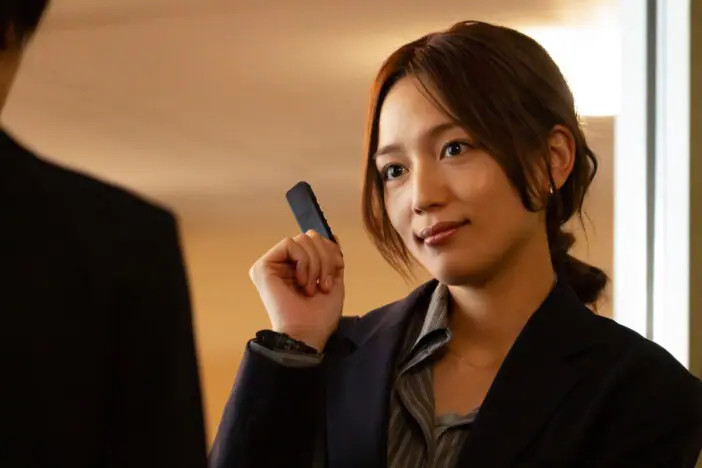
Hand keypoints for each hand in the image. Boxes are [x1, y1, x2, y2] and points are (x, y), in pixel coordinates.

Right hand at [249, 230, 344, 351]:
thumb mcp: (333, 280)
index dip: (330, 251)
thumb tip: (332, 234)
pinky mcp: (263, 266)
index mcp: (298, 267)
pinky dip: (304, 261)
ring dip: (316, 263)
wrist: (308, 334)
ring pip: (302, 239)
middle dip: (325, 257)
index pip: (316, 241)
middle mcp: (283, 264)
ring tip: (313, 287)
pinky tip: (303, 282)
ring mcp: (272, 265)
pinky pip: (289, 244)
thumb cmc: (320, 315)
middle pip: (310, 237)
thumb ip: (331, 257)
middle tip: (323, 283)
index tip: (337, 270)